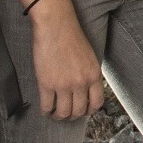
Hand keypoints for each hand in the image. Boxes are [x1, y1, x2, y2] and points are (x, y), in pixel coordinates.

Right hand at [29, 0, 104, 121]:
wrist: (56, 26)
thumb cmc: (72, 37)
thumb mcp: (90, 57)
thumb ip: (89, 75)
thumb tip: (85, 91)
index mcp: (94, 75)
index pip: (96, 104)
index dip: (88, 111)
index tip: (82, 110)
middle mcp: (81, 83)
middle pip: (78, 111)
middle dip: (72, 115)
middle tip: (66, 112)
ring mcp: (63, 85)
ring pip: (63, 113)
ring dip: (59, 116)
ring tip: (55, 112)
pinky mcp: (46, 84)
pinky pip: (47, 106)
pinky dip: (46, 111)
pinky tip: (45, 108)